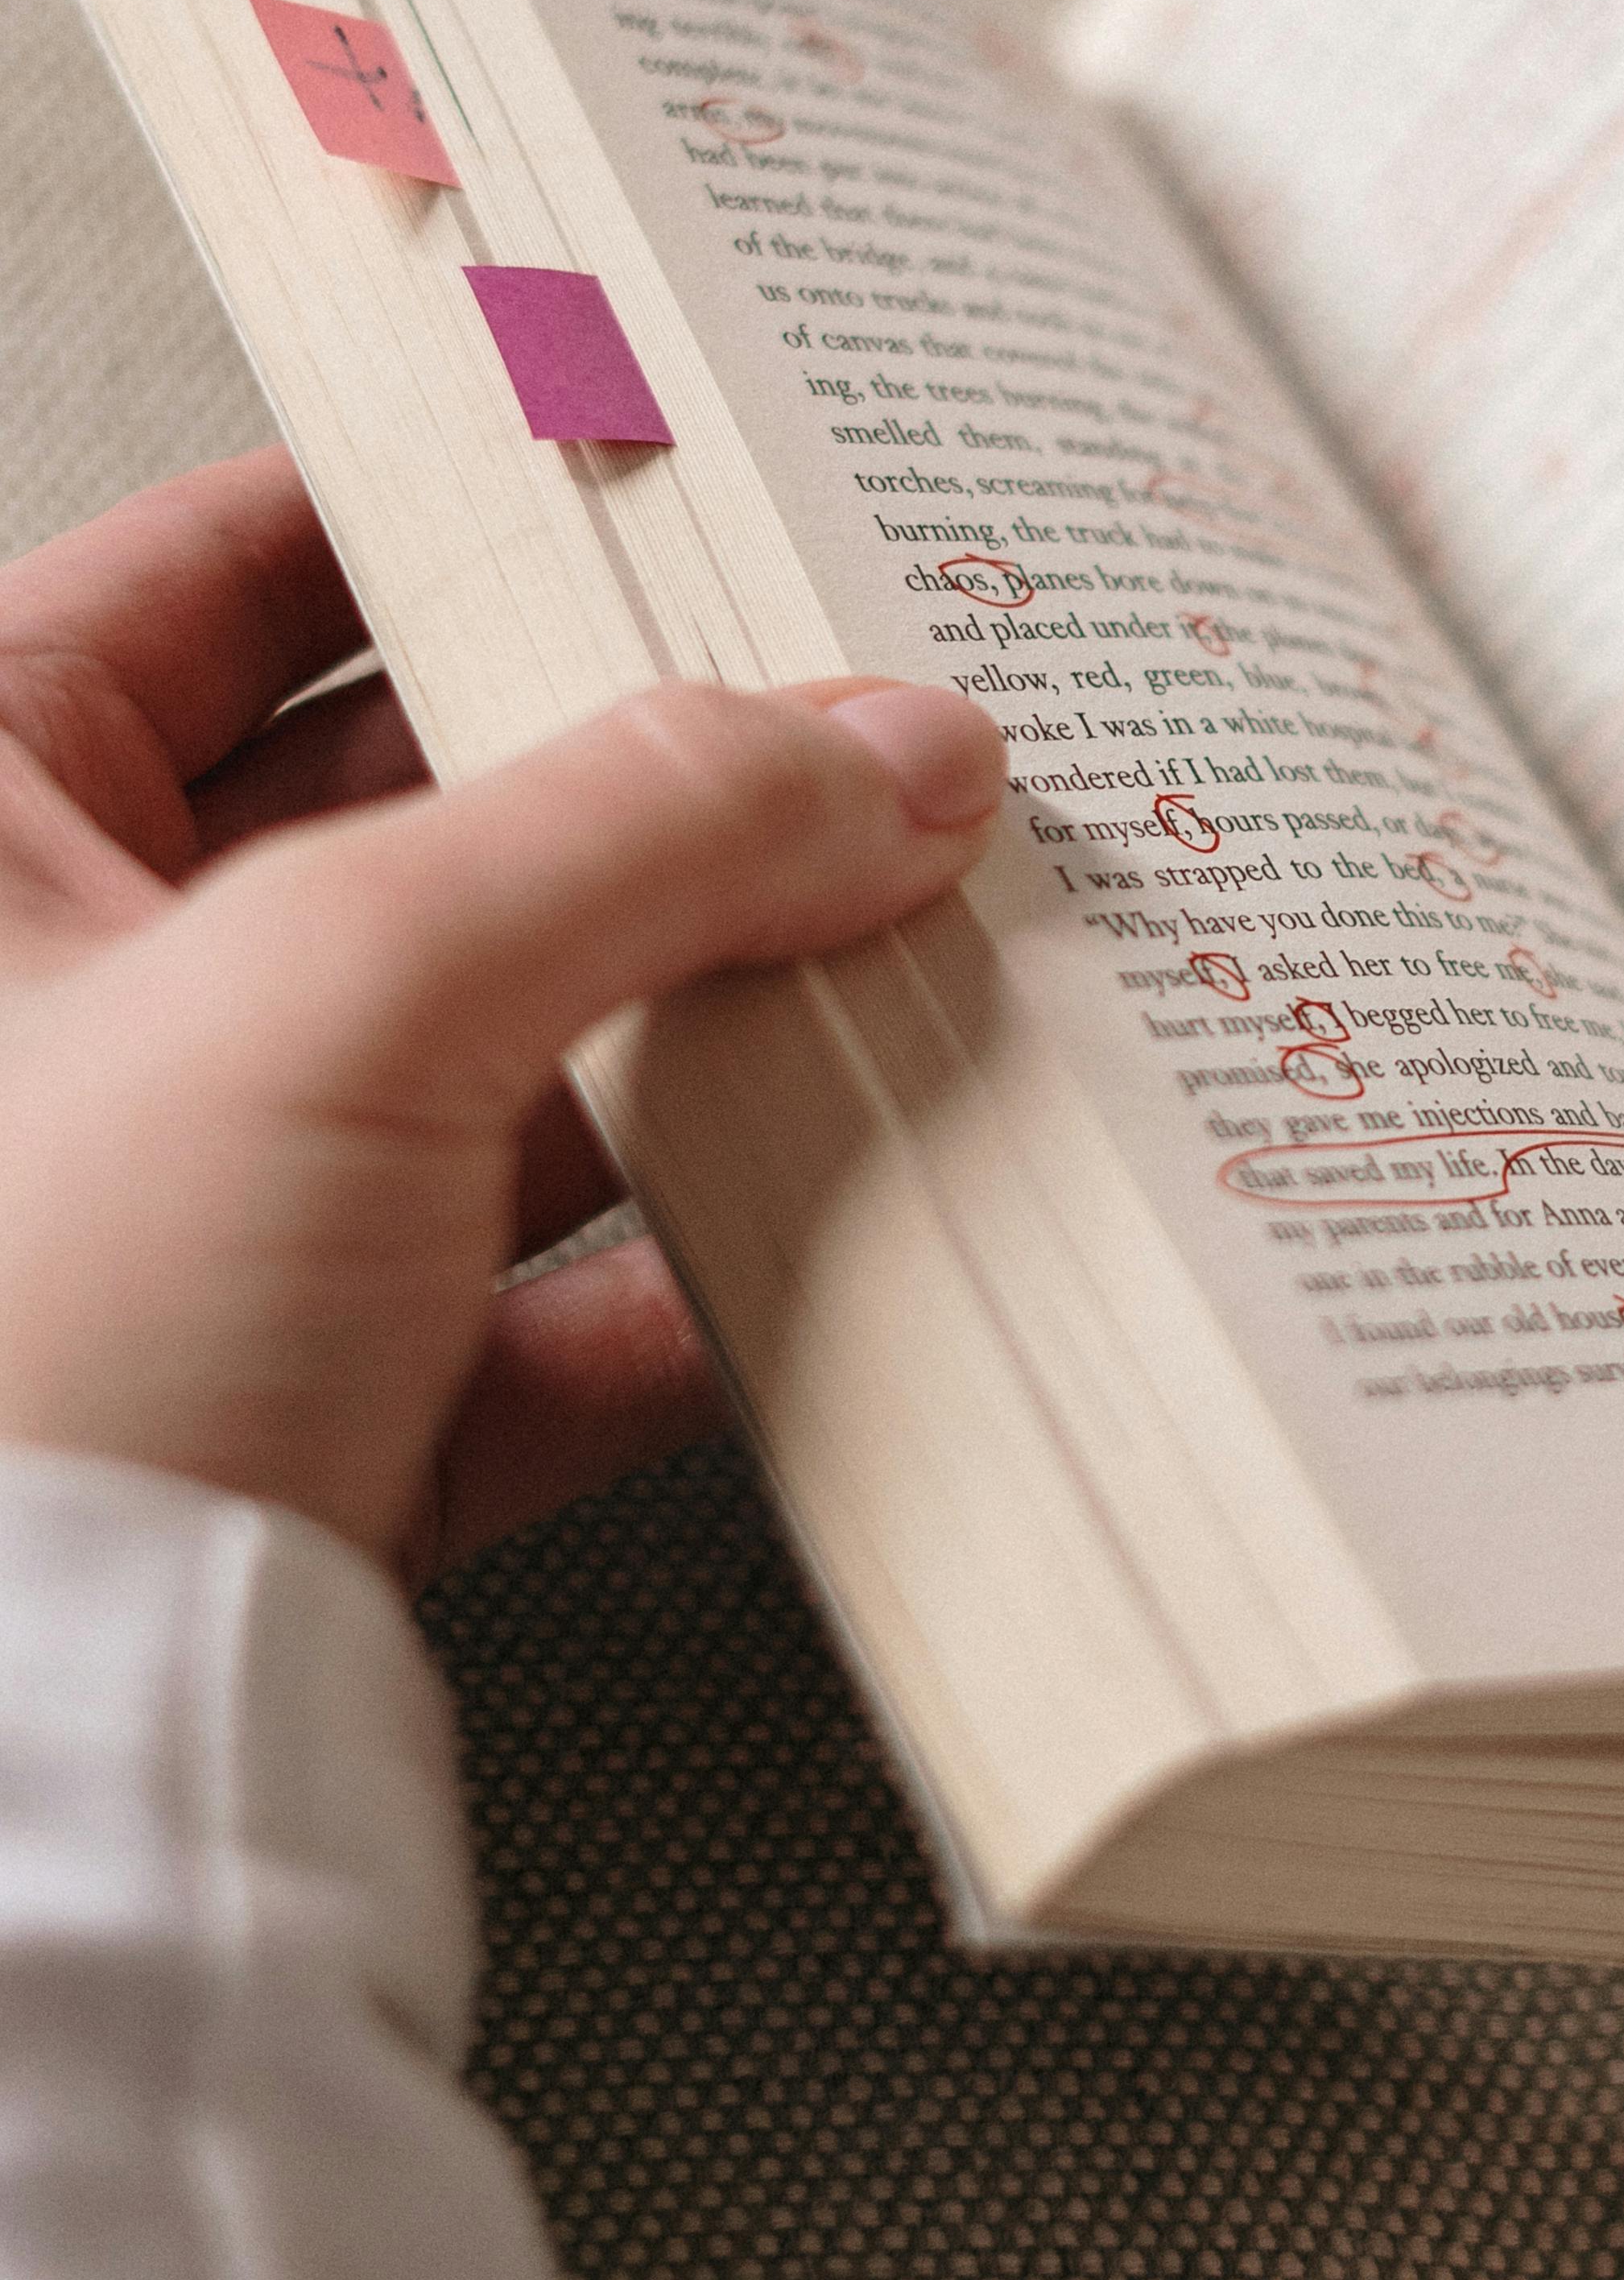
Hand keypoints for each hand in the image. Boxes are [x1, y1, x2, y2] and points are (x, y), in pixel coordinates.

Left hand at [0, 448, 1003, 1579]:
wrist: (26, 1793)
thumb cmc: (15, 1359)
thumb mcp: (339, 988)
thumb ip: (640, 828)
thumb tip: (881, 749)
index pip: (223, 569)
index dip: (445, 508)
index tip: (654, 486)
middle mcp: (47, 1011)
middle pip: (401, 819)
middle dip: (637, 795)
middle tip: (831, 737)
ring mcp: (173, 1226)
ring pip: (489, 1067)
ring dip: (695, 1029)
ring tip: (879, 965)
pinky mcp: (286, 1427)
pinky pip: (525, 1313)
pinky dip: (686, 1273)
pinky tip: (826, 1227)